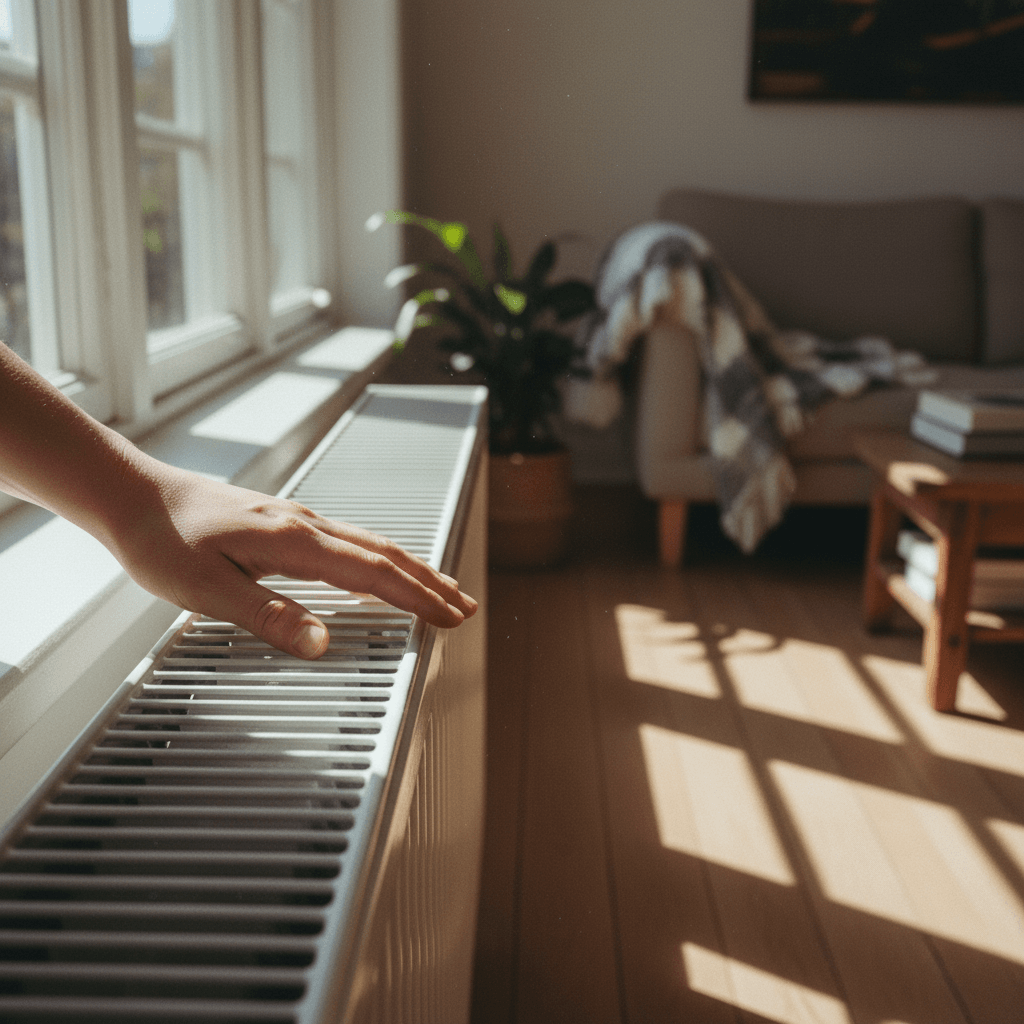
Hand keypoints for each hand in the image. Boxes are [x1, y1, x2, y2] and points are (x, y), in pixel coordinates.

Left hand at [114, 462, 477, 659]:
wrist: (133, 495)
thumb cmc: (163, 539)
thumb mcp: (208, 590)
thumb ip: (269, 616)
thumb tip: (322, 644)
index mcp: (296, 541)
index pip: (374, 574)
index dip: (417, 599)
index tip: (449, 619)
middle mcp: (306, 524)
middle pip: (386, 554)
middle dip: (430, 582)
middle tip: (465, 606)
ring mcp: (298, 519)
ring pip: (372, 543)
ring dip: (412, 567)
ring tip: (439, 586)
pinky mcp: (285, 521)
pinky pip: (351, 539)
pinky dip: (382, 557)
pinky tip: (379, 566)